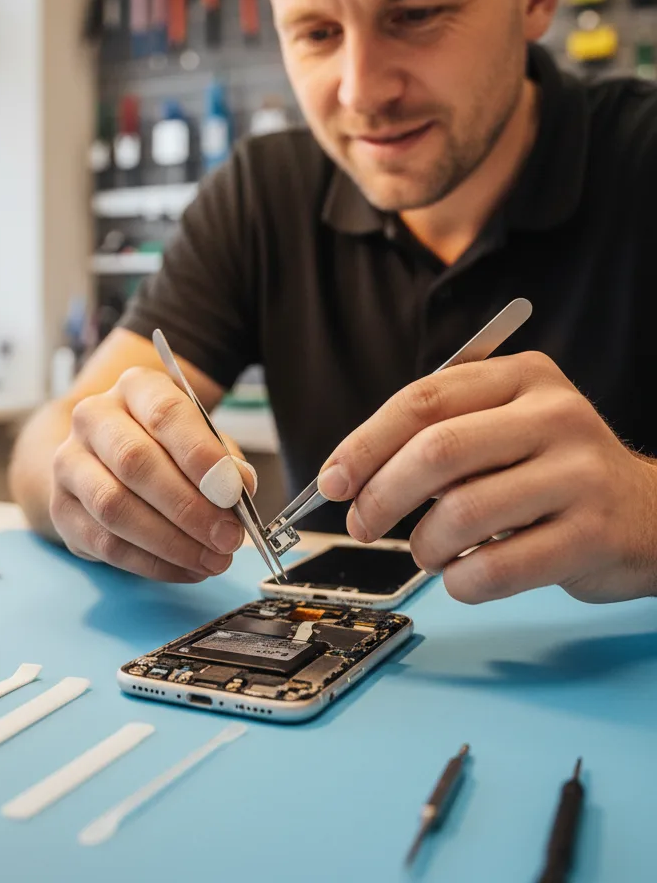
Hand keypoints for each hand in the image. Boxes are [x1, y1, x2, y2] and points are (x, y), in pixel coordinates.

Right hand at [49, 367, 255, 581]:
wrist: (104, 460)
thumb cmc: (164, 447)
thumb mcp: (201, 440)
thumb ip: (223, 459)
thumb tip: (239, 485)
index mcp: (134, 388)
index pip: (165, 413)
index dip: (200, 454)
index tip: (232, 492)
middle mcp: (93, 418)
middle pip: (135, 461)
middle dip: (188, 507)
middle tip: (226, 538)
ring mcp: (69, 463)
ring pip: (115, 506)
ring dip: (170, 542)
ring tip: (210, 560)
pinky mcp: (61, 509)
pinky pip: (106, 543)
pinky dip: (152, 563)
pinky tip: (184, 568)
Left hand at [315, 351, 656, 603]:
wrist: (650, 513)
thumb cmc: (550, 471)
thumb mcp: (503, 427)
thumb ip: (435, 435)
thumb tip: (345, 475)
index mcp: (521, 377)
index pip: (422, 401)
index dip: (364, 444)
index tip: (332, 481)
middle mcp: (555, 415)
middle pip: (437, 451)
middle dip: (381, 496)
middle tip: (361, 524)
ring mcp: (580, 474)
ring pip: (462, 513)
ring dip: (423, 544)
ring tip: (428, 551)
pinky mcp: (593, 535)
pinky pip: (497, 567)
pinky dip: (460, 580)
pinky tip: (463, 574)